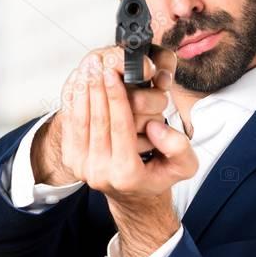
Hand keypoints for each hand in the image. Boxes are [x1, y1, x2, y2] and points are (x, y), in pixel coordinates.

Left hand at [32, 45, 189, 190]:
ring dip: (83, 90)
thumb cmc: (158, 176)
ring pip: (80, 121)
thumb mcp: (184, 166)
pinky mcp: (72, 161)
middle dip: (96, 87)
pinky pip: (71, 126)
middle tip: (97, 60)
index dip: (115, 96)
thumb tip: (155, 128)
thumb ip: (178, 147)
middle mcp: (100, 172)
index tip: (112, 72)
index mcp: (127, 173)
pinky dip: (73, 102)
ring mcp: (83, 168)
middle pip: (97, 120)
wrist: (134, 196)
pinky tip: (78, 82)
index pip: (120, 126)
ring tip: (87, 67)